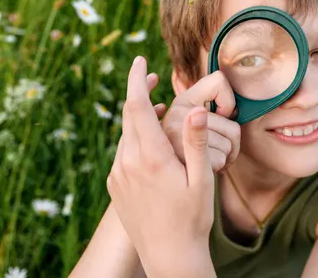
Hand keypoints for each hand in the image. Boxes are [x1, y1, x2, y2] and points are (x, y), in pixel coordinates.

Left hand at [107, 56, 215, 277]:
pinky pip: (123, 152)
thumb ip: (197, 143)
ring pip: (125, 134)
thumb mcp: (202, 181)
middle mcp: (127, 163)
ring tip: (157, 108)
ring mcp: (118, 176)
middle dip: (138, 92)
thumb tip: (195, 109)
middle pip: (127, 116)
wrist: (169, 257)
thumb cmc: (192, 220)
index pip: (136, 107)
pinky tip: (150, 141)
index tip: (140, 60)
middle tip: (151, 75)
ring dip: (138, 117)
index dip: (136, 80)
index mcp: (150, 158)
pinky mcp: (116, 186)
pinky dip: (135, 138)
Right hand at [160, 70, 240, 172]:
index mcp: (182, 100)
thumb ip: (212, 107)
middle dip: (230, 141)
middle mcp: (175, 114)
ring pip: (229, 144)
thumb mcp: (196, 120)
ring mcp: (178, 137)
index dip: (228, 101)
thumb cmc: (194, 149)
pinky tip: (204, 168)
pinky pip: (221, 160)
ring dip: (225, 157)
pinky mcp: (183, 160)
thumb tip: (231, 92)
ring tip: (208, 158)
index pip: (219, 80)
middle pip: (232, 125)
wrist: (172, 184)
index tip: (218, 115)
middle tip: (215, 146)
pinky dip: (218, 168)